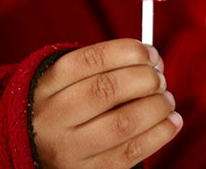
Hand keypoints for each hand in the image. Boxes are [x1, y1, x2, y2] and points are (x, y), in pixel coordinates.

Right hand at [32, 39, 181, 168]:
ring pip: (122, 123)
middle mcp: (53, 115)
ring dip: (155, 108)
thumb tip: (152, 60)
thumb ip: (103, 67)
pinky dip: (159, 135)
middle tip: (160, 78)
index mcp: (47, 85)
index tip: (149, 53)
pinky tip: (171, 122)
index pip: (90, 59)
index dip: (126, 52)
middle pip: (106, 89)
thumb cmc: (63, 107)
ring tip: (167, 100)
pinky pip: (130, 153)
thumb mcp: (65, 81)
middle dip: (144, 79)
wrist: (34, 149)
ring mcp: (68, 148)